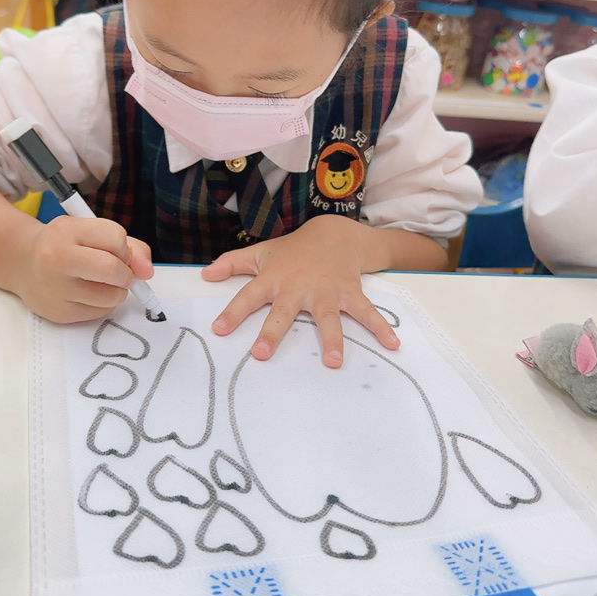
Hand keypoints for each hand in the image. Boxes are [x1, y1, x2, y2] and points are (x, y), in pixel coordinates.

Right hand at [11, 215, 152, 322]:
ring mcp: (55, 288)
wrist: (22, 264)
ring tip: (101, 283)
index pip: (116, 238)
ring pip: (111, 296)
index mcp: (66, 230)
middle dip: (126, 274)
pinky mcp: (58, 312)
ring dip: (117, 291)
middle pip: (113, 270)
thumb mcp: (91, 233)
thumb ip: (130, 247)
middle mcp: (56, 258)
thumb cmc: (66, 246)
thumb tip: (147, 272)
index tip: (117, 251)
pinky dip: (103, 304)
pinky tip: (87, 294)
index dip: (124, 248)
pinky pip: (100, 312)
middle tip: (120, 273)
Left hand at [202, 215, 399, 366]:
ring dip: (331, 338)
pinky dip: (379, 328)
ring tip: (332, 362)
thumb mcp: (261, 253)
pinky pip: (365, 312)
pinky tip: (392, 345)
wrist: (335, 233)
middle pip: (283, 311)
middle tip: (261, 353)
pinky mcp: (349, 292)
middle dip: (272, 332)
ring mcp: (325, 290)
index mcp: (274, 279)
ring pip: (326, 316)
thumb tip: (204, 274)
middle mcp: (298, 287)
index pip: (248, 296)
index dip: (233, 312)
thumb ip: (232, 264)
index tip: (219, 329)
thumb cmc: (294, 250)